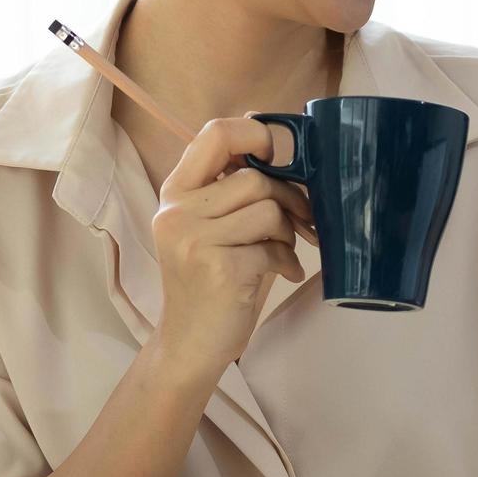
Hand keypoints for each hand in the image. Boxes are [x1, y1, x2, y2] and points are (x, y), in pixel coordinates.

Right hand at [151, 116, 318, 368]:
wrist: (189, 343)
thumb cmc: (210, 280)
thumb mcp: (211, 226)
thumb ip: (232, 186)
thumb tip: (272, 134)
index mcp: (176, 191)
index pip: (215, 133)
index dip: (257, 134)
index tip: (278, 158)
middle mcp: (177, 211)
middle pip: (255, 177)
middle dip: (289, 198)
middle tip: (301, 221)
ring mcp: (194, 240)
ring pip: (268, 209)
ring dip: (288, 231)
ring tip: (284, 250)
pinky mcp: (218, 268)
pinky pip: (273, 247)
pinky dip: (287, 260)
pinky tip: (284, 272)